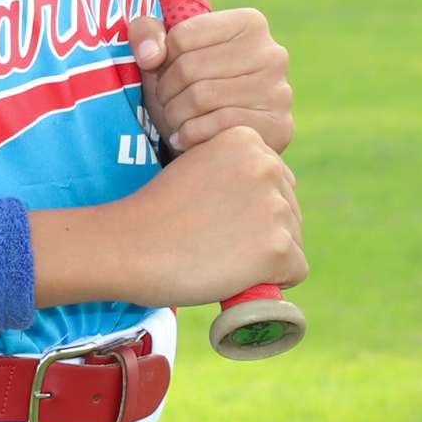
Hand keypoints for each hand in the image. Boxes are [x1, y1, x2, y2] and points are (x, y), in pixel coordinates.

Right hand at [32, 128, 304, 310]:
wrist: (127, 245)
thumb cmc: (154, 213)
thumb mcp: (196, 168)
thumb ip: (233, 172)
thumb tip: (265, 199)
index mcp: (246, 138)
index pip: (276, 182)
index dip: (246, 207)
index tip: (210, 214)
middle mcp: (268, 164)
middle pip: (290, 211)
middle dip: (261, 231)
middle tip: (212, 238)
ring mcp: (276, 206)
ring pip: (293, 242)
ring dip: (263, 257)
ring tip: (217, 254)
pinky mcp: (278, 247)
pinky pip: (295, 273)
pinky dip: (270, 282)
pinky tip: (234, 273)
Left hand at [127, 7, 291, 155]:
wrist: (220, 142)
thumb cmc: (189, 88)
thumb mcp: (164, 53)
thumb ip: (146, 32)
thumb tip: (150, 56)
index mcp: (249, 23)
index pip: (182, 36)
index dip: (161, 60)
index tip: (165, 72)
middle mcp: (273, 52)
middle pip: (190, 68)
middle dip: (165, 91)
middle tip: (167, 102)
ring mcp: (280, 90)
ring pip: (201, 97)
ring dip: (174, 115)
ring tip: (176, 119)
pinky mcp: (278, 126)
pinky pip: (219, 125)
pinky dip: (190, 135)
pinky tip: (186, 137)